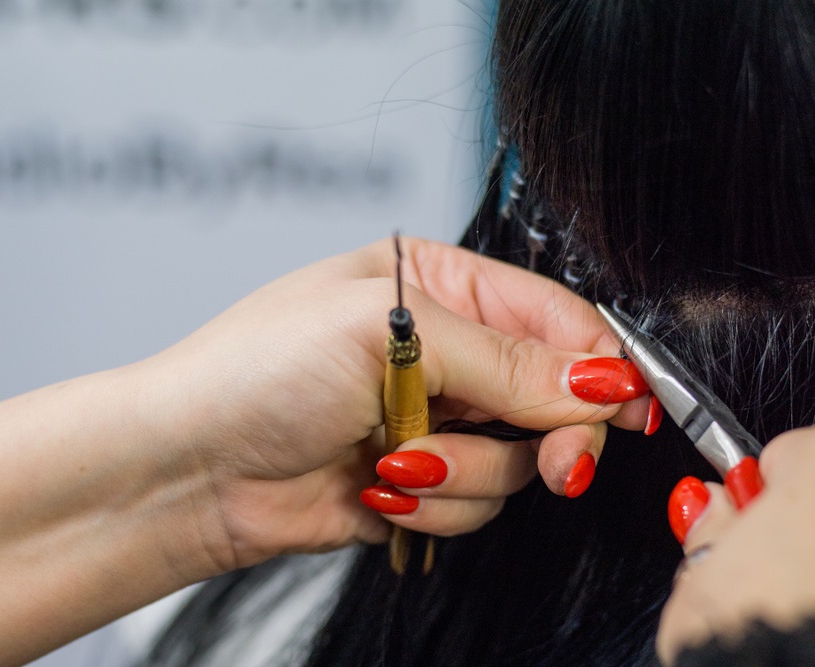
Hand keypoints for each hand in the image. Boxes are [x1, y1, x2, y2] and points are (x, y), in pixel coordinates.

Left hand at [152, 237, 650, 571]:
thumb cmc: (255, 371)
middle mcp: (445, 350)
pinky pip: (478, 503)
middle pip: (552, 395)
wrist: (186, 468)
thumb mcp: (386, 338)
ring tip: (398, 459)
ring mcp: (436, 417)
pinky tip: (382, 487)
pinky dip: (439, 504)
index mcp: (436, 285)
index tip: (628, 407)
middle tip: (554, 464)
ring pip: (518, 459)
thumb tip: (600, 380)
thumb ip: (504, 362)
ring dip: (468, 471)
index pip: (552, 319)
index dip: (599, 365)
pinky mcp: (424, 478)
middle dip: (549, 433)